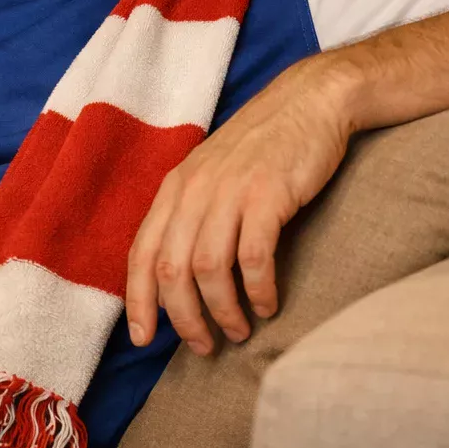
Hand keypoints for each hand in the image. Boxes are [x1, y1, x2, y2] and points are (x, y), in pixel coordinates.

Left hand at [125, 56, 358, 354]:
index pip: (141, 254)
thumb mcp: (212, 175)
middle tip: (204, 346)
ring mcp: (229, 191)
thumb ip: (192, 217)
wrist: (309, 101)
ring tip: (239, 331)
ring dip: (222, 311)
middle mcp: (193, 190)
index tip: (144, 341)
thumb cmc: (263, 147)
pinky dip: (258, 290)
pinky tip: (268, 305)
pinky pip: (253, 258)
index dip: (138, 302)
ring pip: (209, 269)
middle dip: (184, 318)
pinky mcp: (268, 194)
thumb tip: (179, 279)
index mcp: (174, 188)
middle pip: (171, 270)